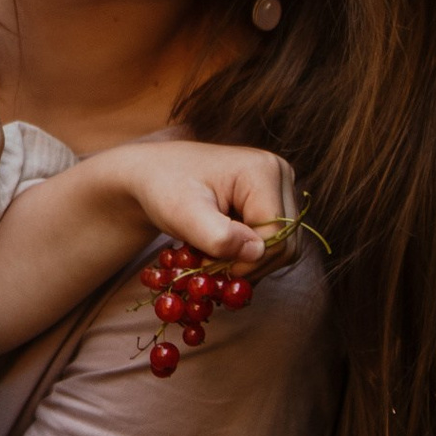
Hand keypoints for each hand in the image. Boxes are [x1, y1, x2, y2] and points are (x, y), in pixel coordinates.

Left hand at [98, 139, 300, 273]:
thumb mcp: (182, 214)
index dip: (245, 260)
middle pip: (284, 243)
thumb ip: (218, 236)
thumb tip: (255, 252)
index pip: (276, 235)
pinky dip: (247, 255)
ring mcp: (278, 188)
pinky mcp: (271, 202)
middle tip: (208, 264)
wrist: (151, 175)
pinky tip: (220, 249)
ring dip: (246, 261)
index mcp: (264, 171)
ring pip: (281, 247)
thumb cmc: (162, 188)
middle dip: (246, 263)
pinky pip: (273, 243)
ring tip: (210, 254)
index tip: (208, 264)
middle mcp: (280, 175)